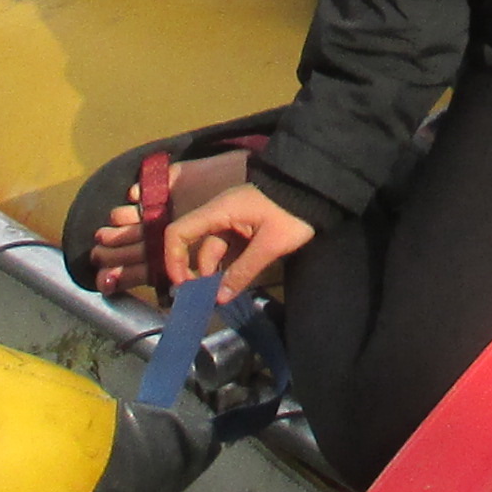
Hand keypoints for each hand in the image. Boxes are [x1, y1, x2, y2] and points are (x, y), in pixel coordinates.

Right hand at [167, 179, 319, 298]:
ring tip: (223, 297)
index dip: (174, 259)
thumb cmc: (292, 213)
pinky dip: (230, 267)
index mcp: (219, 211)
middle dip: (201, 275)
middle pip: (199, 247)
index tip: (183, 285)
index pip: (179, 232)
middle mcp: (220, 215)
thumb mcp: (270, 245)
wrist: (317, 190)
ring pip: (216, 251)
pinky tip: (234, 285)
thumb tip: (219, 297)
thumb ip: (243, 271)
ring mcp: (233, 222)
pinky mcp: (246, 229)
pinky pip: (231, 250)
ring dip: (218, 274)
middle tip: (210, 301)